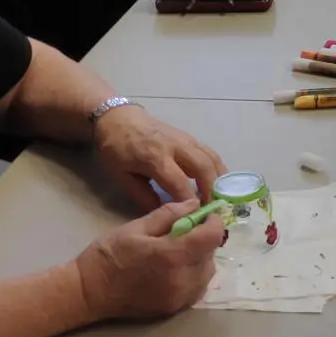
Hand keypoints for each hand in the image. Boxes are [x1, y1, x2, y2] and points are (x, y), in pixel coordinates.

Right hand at [73, 201, 222, 320]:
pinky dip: (194, 275)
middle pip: (211, 255)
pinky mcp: (174, 309)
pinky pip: (197, 288)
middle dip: (204, 239)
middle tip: (187, 230)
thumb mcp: (135, 227)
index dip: (213, 221)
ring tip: (180, 250)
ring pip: (207, 273)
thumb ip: (168, 215)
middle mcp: (181, 280)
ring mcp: (179, 298)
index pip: (212, 237)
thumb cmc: (108, 255)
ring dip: (201, 258)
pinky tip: (177, 268)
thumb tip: (194, 204)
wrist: (88, 293)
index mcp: (171, 255)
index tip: (205, 214)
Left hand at [94, 104, 228, 210]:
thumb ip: (143, 195)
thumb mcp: (121, 175)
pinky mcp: (190, 137)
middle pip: (202, 168)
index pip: (179, 183)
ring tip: (219, 198)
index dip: (189, 202)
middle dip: (211, 191)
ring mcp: (185, 139)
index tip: (195, 218)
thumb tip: (164, 213)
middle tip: (212, 210)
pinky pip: (210, 152)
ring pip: (211, 158)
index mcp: (155, 157)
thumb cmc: (116, 149)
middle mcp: (175, 146)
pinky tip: (219, 182)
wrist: (119, 118)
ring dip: (219, 179)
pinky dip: (217, 168)